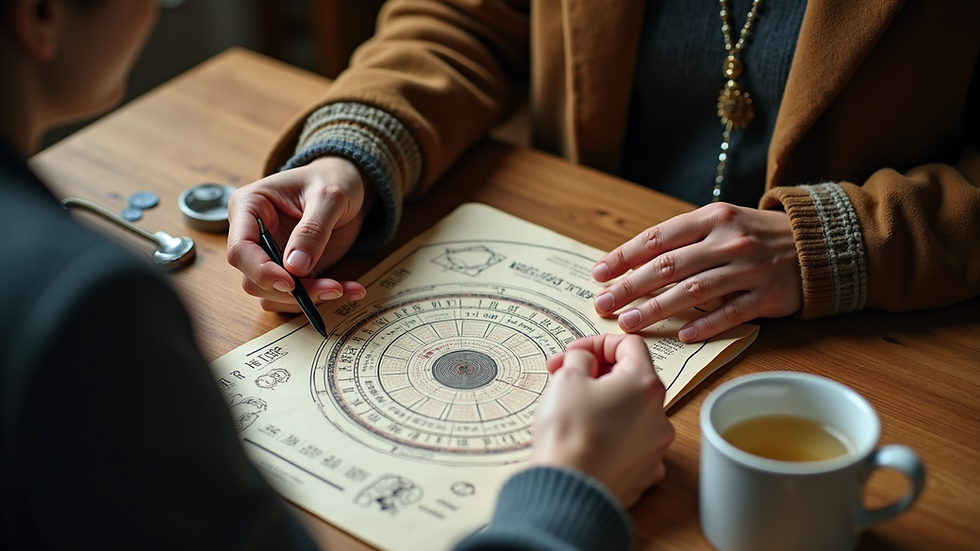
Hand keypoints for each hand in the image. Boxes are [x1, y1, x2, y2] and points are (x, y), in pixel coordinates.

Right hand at [226, 156, 371, 311]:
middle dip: (291, 291)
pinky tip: (348, 290)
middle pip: (254, 279)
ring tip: (344, 289)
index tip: (291, 282)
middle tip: (332, 289)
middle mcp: (253, 235)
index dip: (261, 271)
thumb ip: (312, 230)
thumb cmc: (333, 180)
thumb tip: (295, 267)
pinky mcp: (290, 271)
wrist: (348, 184)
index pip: (240, 249)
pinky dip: (321, 299)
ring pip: (273, 294)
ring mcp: (270, 256)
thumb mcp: (329, 197)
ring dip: (308, 299)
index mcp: (249, 207)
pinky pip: (296, 296)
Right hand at [533, 334, 674, 507]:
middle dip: (597, 374)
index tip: (574, 353)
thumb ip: (580, 358)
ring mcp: (655, 447)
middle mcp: (659, 414)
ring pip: (631, 412)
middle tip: (563, 378)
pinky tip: (588, 439)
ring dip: (604, 404)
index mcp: (644, 384)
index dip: (597, 343)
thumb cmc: (569, 433)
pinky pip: (630, 443)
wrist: (569, 490)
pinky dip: (611, 435)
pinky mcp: (644, 472)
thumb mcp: (566, 378)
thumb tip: (585, 360)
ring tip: (571, 411)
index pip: (630, 345)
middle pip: (631, 379)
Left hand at [591, 202, 801, 342]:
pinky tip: (683, 336)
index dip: (624, 256)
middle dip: (630, 287)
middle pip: (668, 266)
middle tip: (603, 305)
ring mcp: (749, 268)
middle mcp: (728, 240)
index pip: (657, 238)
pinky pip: (731, 313)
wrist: (819, 243)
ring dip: (657, 308)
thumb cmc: (757, 235)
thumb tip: (634, 263)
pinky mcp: (767, 295)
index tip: (598, 274)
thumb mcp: (722, 223)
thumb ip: (684, 239)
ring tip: (630, 323)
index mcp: (712, 218)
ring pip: (693, 290)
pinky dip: (706, 325)